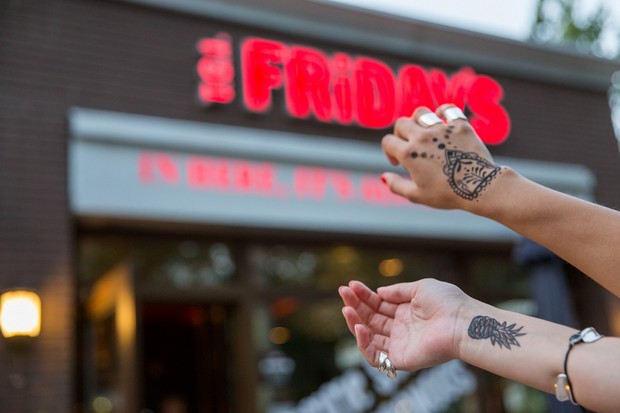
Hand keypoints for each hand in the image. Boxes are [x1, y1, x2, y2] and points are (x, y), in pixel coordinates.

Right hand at [339, 278, 468, 371]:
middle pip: (370, 318)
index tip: (351, 285)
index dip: (363, 295)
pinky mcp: (400, 359)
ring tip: (347, 309)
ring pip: (368, 336)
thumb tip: (379, 292)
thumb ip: (398, 291)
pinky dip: (363, 343)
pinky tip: (361, 327)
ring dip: (355, 323)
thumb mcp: (420, 288)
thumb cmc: (447, 303)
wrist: (462, 322)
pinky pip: (375, 356)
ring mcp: (400, 344)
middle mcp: (401, 328)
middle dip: (355, 305)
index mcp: (406, 312)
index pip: (378, 304)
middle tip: (343, 292)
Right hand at [381, 104, 502, 210]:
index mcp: (409, 154)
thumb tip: (384, 177)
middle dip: (400, 135)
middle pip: (401, 123)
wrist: (480, 187)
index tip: (397, 162)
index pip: (388, 142)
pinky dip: (442, 113)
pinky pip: (447, 110)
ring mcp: (442, 129)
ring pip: (421, 113)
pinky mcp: (460, 126)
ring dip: (417, 121)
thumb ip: (396, 186)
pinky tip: (442, 120)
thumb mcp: (417, 195)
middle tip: (408, 145)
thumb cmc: (447, 194)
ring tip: (423, 132)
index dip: (389, 152)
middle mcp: (423, 137)